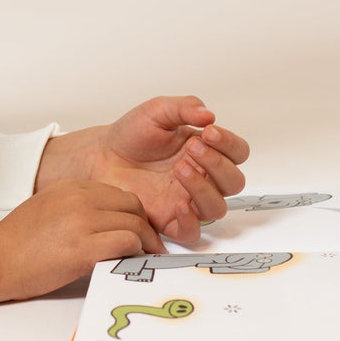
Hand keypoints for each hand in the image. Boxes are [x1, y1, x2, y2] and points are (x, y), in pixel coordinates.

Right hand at [0, 180, 163, 309]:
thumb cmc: (17, 243)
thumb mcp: (48, 208)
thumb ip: (77, 207)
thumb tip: (106, 221)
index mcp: (70, 186)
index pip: (118, 194)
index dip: (132, 213)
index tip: (138, 229)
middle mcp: (78, 198)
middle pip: (132, 205)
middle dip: (145, 226)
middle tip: (149, 245)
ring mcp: (82, 222)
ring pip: (135, 224)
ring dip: (145, 242)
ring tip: (145, 257)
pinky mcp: (84, 248)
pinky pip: (127, 243)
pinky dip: (135, 252)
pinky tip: (130, 262)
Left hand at [36, 95, 249, 243]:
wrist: (102, 155)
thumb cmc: (132, 134)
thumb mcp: (158, 111)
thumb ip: (184, 108)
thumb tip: (209, 115)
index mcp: (206, 151)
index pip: (237, 152)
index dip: (230, 144)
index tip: (209, 132)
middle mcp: (203, 177)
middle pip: (233, 182)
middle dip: (217, 164)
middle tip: (192, 148)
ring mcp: (188, 200)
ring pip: (217, 207)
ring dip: (204, 188)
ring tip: (179, 169)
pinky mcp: (169, 220)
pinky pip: (192, 232)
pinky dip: (191, 221)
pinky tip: (179, 203)